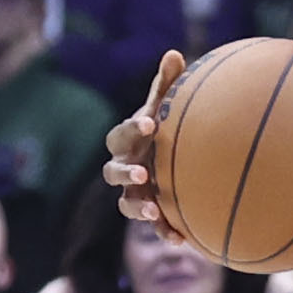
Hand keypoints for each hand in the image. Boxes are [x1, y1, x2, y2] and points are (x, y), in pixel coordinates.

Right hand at [102, 49, 190, 239]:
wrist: (172, 158)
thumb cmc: (164, 128)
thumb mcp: (165, 107)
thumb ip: (166, 85)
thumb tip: (174, 52)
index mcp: (127, 141)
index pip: (120, 134)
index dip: (132, 129)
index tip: (151, 123)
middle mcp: (124, 168)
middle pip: (112, 172)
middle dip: (125, 171)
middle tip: (143, 171)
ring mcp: (134, 192)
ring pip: (125, 203)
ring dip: (138, 207)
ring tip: (156, 209)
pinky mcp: (150, 212)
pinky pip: (152, 226)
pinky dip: (163, 232)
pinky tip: (181, 240)